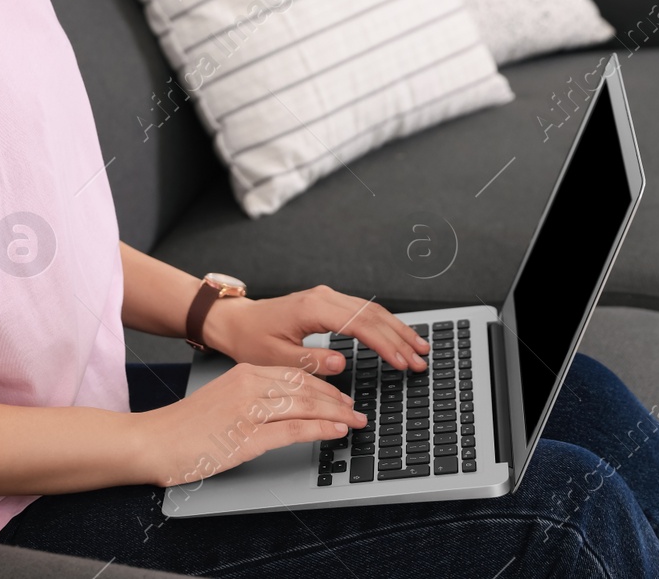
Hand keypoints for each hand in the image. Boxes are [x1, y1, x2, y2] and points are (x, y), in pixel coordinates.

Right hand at [134, 361, 366, 486]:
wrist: (152, 441)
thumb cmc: (183, 426)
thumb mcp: (222, 398)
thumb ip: (251, 396)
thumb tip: (284, 405)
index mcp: (242, 372)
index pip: (294, 374)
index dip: (323, 385)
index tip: (340, 396)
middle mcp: (248, 385)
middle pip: (305, 387)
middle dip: (336, 399)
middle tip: (356, 409)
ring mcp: (248, 411)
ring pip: (304, 405)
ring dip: (336, 414)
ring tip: (354, 421)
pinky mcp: (246, 436)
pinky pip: (293, 430)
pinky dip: (320, 429)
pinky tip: (336, 431)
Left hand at [202, 284, 430, 375]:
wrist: (237, 322)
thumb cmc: (252, 340)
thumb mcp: (276, 359)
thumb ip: (310, 362)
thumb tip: (342, 362)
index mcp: (312, 309)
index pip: (360, 325)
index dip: (385, 345)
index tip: (403, 362)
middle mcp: (324, 297)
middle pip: (373, 314)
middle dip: (400, 338)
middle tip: (421, 360)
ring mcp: (327, 297)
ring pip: (372, 310)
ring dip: (397, 329)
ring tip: (419, 348)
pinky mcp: (328, 302)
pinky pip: (363, 310)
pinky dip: (384, 324)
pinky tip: (397, 336)